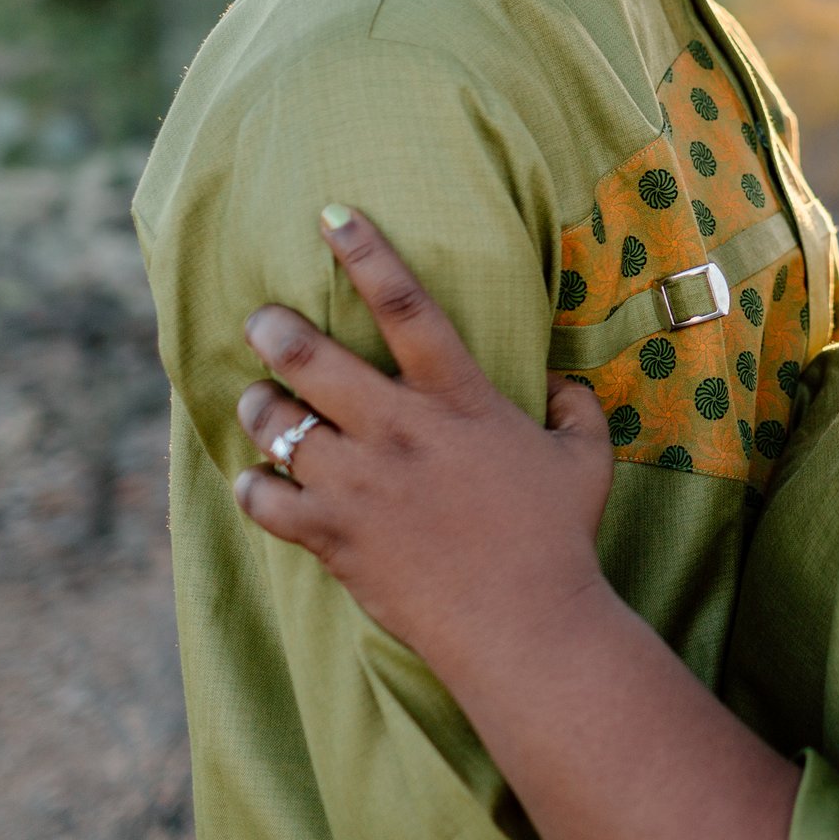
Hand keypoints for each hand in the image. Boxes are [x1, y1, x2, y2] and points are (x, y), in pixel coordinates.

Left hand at [232, 206, 612, 672]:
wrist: (523, 623)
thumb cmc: (558, 538)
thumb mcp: (586, 458)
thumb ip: (575, 407)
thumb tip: (562, 382)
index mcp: (459, 399)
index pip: (406, 305)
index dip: (366, 252)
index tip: (332, 216)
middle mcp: (400, 430)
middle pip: (314, 359)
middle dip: (275, 331)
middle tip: (260, 320)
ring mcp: (360, 484)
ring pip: (278, 425)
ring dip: (259, 407)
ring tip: (256, 400)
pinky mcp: (333, 536)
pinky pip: (265, 500)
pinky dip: (252, 487)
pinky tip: (253, 481)